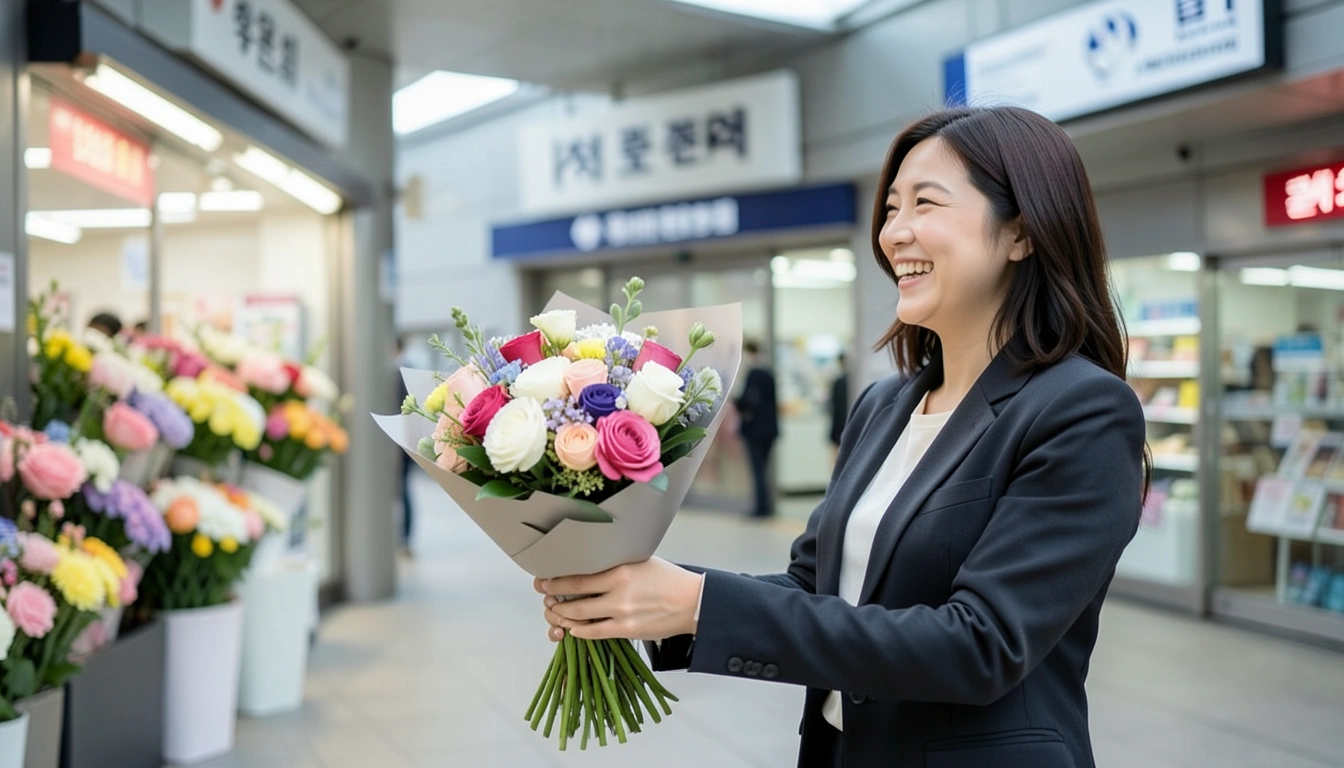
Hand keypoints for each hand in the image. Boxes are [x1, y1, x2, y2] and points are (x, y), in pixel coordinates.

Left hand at [534, 558, 703, 642]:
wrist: (692, 601)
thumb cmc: (666, 578)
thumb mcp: (639, 561)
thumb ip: (614, 565)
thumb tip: (587, 566)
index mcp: (620, 571)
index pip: (578, 578)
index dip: (556, 582)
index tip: (544, 581)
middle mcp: (619, 594)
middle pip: (574, 600)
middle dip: (555, 601)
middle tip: (546, 599)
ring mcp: (623, 615)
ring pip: (582, 619)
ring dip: (565, 617)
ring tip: (557, 613)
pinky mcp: (628, 631)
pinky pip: (596, 633)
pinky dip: (580, 631)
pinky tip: (574, 628)